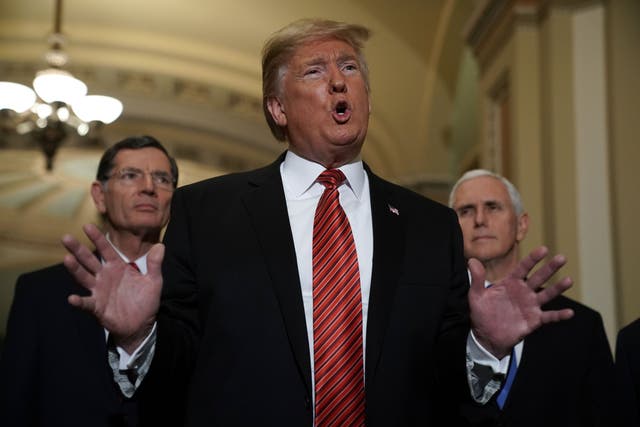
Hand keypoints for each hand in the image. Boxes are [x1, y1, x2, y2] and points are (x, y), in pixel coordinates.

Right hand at [61, 223, 162, 352]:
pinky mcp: (98, 307)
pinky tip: (72, 298)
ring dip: (75, 269)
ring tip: (67, 259)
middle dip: (78, 249)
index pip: (106, 250)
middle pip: (89, 260)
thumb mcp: (153, 281)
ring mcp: (99, 291)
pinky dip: (79, 301)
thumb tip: (160, 246)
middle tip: (66, 237)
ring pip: (84, 277)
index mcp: (117, 267)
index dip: (97, 238)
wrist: (142, 324)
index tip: (87, 225)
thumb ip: (154, 264)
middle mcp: (105, 276)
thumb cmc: (145, 300)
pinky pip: (87, 303)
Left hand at [469, 246, 573, 358]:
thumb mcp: (476, 295)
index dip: (533, 259)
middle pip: (539, 278)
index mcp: (511, 283)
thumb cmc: (482, 312)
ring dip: (558, 288)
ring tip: (569, 280)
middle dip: (550, 268)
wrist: (486, 335)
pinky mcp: (534, 320)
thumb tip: (471, 260)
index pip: (523, 268)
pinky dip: (559, 315)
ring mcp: (530, 305)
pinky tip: (570, 312)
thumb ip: (477, 278)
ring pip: (547, 295)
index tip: (544, 249)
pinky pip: (549, 317)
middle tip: (562, 258)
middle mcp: (524, 292)